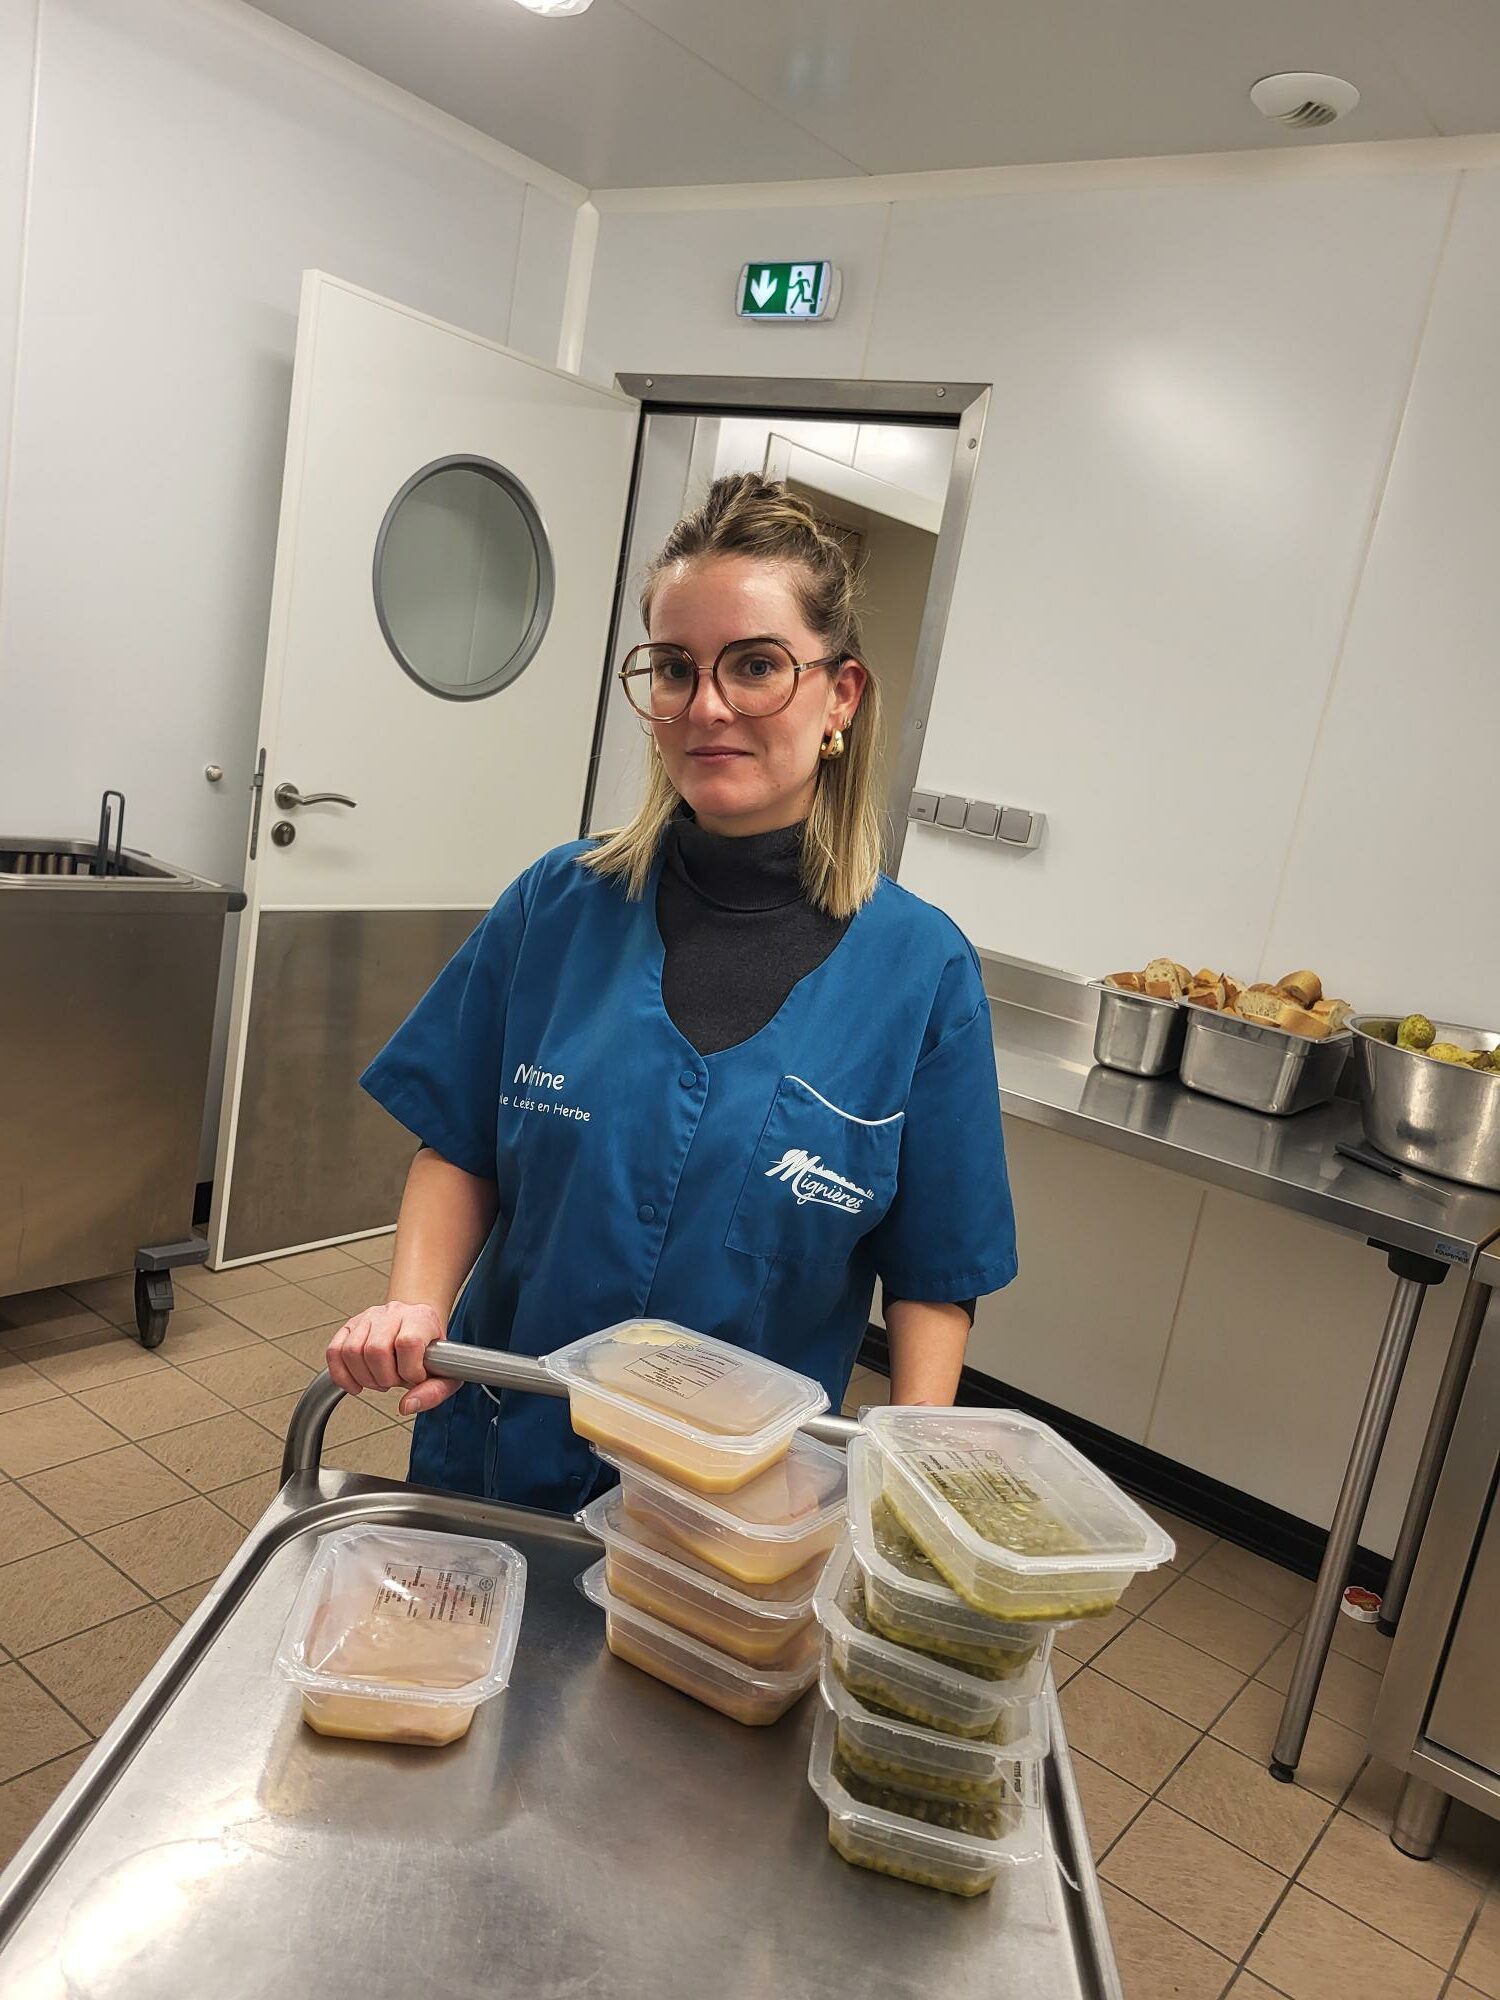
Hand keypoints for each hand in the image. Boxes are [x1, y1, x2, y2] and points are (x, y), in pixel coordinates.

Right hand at [325, 1301, 453, 1415]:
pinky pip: (334, 1352)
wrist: (418, 1325)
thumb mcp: (446, 1372)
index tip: (415, 1378)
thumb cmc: (430, 1350)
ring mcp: (369, 1317)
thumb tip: (407, 1406)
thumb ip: (435, 1392)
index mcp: (420, 1318)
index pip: (408, 1343)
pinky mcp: (350, 1326)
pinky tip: (356, 1384)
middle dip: (385, 1378)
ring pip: (352, 1351)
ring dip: (365, 1377)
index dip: (410, 1370)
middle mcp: (393, 1313)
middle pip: (376, 1350)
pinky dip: (341, 1375)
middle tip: (395, 1381)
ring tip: (380, 1379)